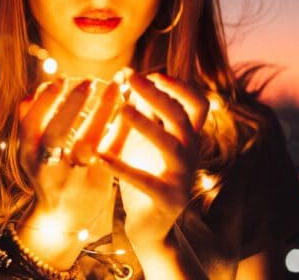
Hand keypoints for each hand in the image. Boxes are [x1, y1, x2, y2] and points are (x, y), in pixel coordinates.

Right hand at [17, 78, 120, 267]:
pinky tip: (130, 106)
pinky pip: (112, 151)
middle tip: (89, 81)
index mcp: (29, 156)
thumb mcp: (31, 152)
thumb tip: (37, 89)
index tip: (62, 79)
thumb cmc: (48, 174)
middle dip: (71, 106)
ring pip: (87, 143)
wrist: (62, 220)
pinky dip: (121, 127)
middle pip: (56, 135)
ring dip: (103, 112)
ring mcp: (73, 178)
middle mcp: (48, 169)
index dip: (45, 101)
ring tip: (116, 86)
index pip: (31, 125)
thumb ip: (31, 122)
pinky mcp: (99, 184)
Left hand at [99, 72, 208, 248]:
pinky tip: (100, 155)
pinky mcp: (167, 199)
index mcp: (188, 138)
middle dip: (158, 95)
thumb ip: (145, 111)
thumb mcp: (146, 139)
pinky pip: (145, 181)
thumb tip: (131, 74)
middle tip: (132, 78)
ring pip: (171, 145)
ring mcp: (182, 177)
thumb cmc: (147, 172)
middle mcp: (191, 154)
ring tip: (122, 109)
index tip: (155, 74)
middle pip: (182, 118)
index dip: (181, 87)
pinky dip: (123, 167)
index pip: (198, 105)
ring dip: (147, 124)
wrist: (150, 224)